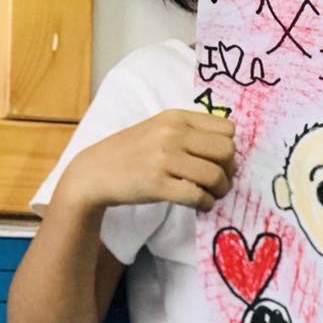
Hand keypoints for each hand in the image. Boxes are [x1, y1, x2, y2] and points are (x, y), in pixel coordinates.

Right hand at [61, 110, 235, 214]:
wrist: (94, 172)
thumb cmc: (131, 152)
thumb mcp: (159, 129)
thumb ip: (189, 133)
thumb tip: (228, 150)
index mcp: (176, 117)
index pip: (227, 129)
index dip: (228, 148)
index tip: (218, 162)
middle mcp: (172, 134)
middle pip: (226, 151)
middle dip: (228, 170)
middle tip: (218, 182)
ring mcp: (164, 159)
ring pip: (215, 175)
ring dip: (219, 190)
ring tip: (210, 195)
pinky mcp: (157, 185)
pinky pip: (198, 196)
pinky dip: (205, 204)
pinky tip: (199, 205)